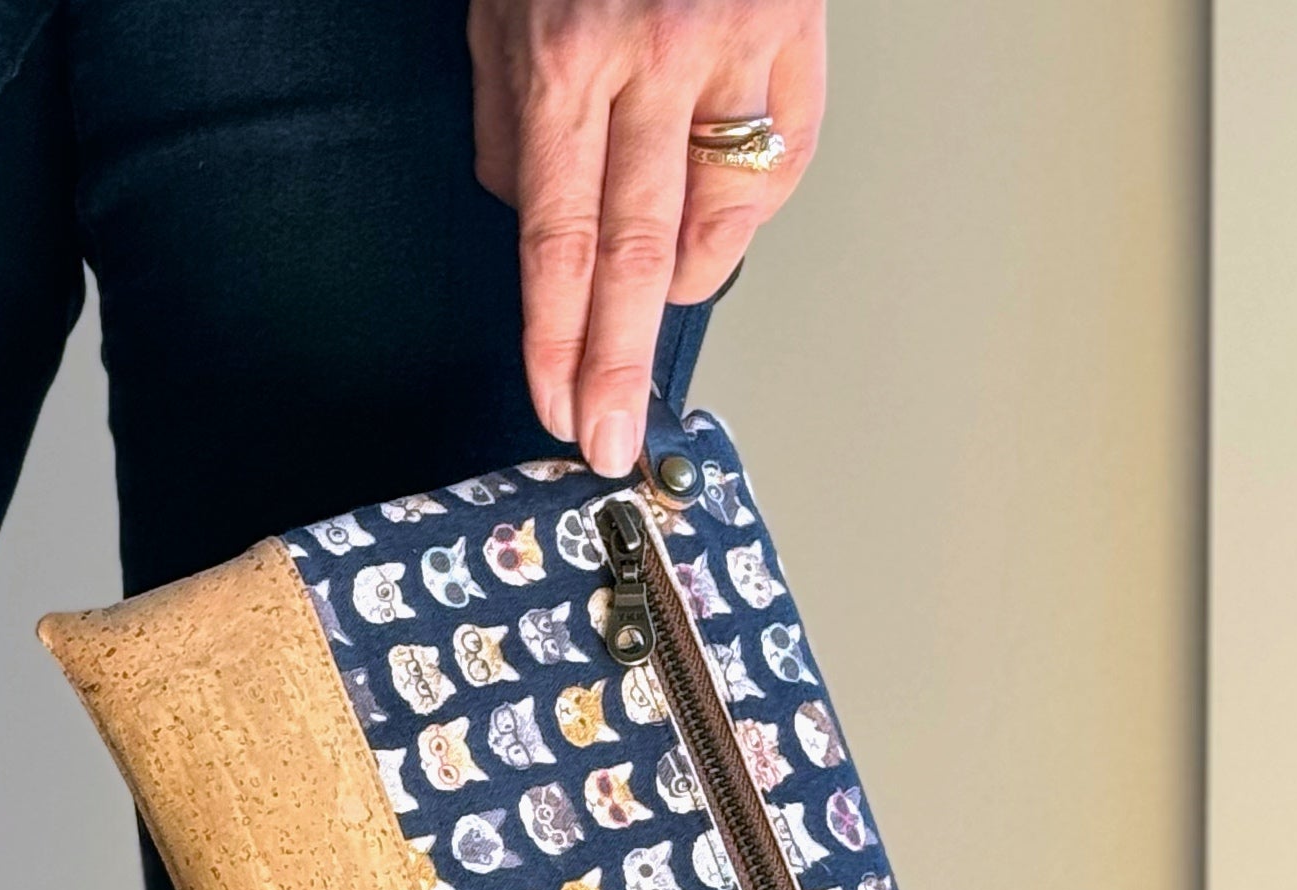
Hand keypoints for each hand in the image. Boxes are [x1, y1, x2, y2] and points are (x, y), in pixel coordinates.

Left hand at [469, 0, 824, 475]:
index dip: (557, 337)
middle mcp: (657, 55)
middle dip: (620, 362)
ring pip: (720, 213)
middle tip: (611, 440)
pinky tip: (708, 223)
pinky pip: (779, 163)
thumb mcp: (499, 13)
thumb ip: (510, 127)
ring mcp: (737, 45)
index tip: (557, 406)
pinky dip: (742, 211)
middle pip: (639, 250)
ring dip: (680, 280)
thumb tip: (541, 238)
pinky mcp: (796, 34)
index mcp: (567, 54)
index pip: (558, 236)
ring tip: (648, 305)